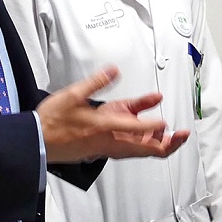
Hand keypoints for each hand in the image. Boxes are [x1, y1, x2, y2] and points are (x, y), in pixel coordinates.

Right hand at [39, 66, 189, 162]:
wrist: (37, 142)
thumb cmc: (52, 122)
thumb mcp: (72, 95)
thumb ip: (96, 83)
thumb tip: (113, 71)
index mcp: (105, 128)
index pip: (137, 130)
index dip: (154, 127)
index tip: (167, 122)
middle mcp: (110, 141)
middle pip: (146, 150)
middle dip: (168, 144)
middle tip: (183, 136)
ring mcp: (107, 147)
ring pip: (139, 149)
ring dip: (156, 142)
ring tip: (172, 133)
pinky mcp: (103, 147)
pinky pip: (127, 144)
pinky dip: (139, 135)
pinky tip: (144, 121)